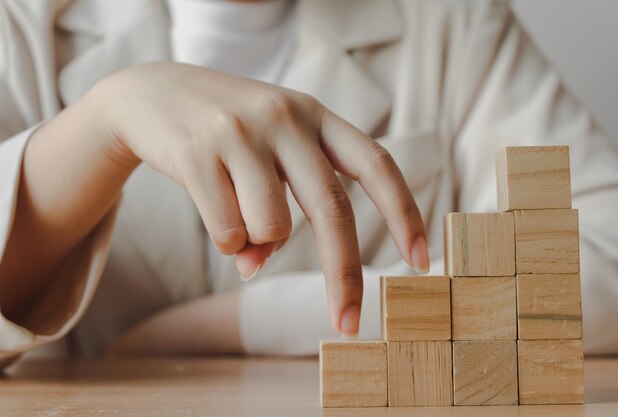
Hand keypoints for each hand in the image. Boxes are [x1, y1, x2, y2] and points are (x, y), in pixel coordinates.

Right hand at [97, 62, 429, 336]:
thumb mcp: (265, 158)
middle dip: (344, 275)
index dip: (404, 213)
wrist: (149, 93)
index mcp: (315, 116)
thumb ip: (277, 208)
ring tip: (232, 214)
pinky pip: (229, 232)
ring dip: (257, 244)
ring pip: (273, 228)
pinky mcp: (198, 150)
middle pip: (333, 210)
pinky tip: (208, 208)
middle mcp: (286, 118)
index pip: (376, 164)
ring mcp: (242, 131)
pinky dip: (225, 242)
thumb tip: (257, 267)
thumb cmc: (223, 134)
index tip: (423, 261)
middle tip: (349, 324)